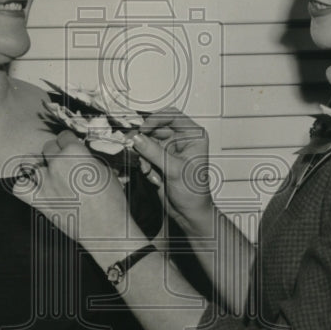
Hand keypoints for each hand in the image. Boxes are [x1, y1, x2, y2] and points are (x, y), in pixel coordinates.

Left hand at [11, 131, 145, 254]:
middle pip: (47, 147)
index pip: (64, 135)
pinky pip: (20, 187)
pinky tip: (32, 185)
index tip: (71, 147)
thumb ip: (88, 159)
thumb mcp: (106, 170)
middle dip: (55, 152)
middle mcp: (57, 164)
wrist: (107, 229)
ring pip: (30, 163)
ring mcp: (45, 182)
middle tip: (64, 162)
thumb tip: (81, 156)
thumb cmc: (111, 201)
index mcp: (75, 152)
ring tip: (48, 172)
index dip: (69, 141)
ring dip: (39, 165)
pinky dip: (23, 184)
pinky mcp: (39, 201)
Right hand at [132, 107, 215, 231]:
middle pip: (156, 128)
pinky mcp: (160, 160)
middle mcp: (182, 140)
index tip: (143, 129)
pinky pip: (145, 154)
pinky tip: (153, 177)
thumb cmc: (193, 193)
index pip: (172, 116)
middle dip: (145, 141)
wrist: (189, 213)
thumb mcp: (174, 170)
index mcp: (193, 136)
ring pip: (147, 142)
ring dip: (144, 157)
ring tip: (149, 171)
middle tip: (136, 150)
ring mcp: (170, 149)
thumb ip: (153, 152)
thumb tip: (137, 138)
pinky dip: (145, 165)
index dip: (155, 119)